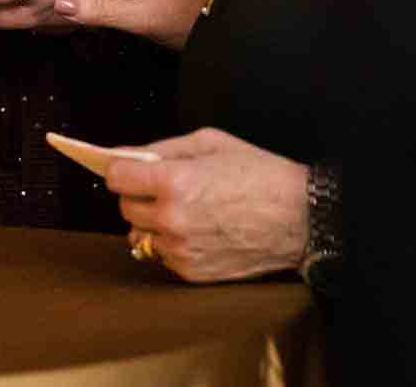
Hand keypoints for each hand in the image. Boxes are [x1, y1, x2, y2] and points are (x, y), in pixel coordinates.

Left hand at [106, 127, 307, 282]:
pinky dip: (170, 243)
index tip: (128, 169)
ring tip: (182, 210)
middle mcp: (172, 219)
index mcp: (174, 182)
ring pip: (140, 234)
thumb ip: (161, 148)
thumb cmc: (259, 174)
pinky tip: (195, 229)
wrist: (299, 217)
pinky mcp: (192, 272)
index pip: (116, 177)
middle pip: (125, 207)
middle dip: (137, 194)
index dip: (122, 169)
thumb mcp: (209, 143)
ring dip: (152, 221)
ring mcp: (181, 249)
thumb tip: (123, 155)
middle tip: (161, 187)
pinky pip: (161, 255)